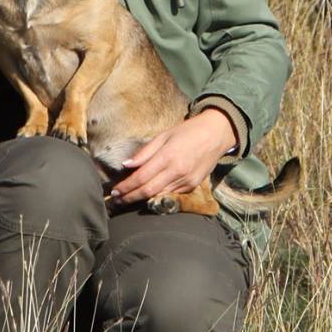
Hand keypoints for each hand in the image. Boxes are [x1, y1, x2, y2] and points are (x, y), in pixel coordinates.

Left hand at [111, 108, 235, 206]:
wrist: (216, 134)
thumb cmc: (187, 131)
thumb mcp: (164, 136)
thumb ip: (145, 152)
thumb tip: (126, 165)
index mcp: (168, 156)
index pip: (141, 177)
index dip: (126, 186)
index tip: (115, 191)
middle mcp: (177, 171)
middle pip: (148, 191)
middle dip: (130, 197)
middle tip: (117, 200)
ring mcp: (186, 181)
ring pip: (159, 195)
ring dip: (141, 199)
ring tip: (127, 199)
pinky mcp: (192, 186)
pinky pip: (171, 194)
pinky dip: (157, 195)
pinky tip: (147, 195)